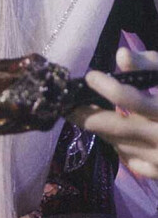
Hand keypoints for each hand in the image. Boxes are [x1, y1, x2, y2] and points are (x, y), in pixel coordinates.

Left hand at [69, 46, 157, 179]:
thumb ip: (151, 64)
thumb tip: (120, 56)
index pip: (128, 96)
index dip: (106, 85)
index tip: (90, 75)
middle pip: (113, 126)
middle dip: (85, 115)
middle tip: (68, 105)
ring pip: (117, 143)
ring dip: (101, 130)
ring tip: (89, 115)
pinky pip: (131, 161)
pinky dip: (122, 148)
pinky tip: (118, 137)